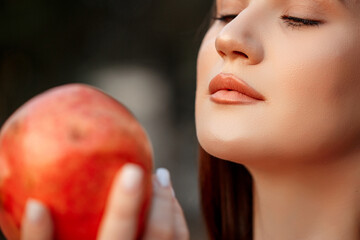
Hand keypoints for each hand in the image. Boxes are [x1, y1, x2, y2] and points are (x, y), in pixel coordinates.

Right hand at [20, 164, 188, 239]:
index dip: (126, 205)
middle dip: (160, 199)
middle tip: (157, 172)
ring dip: (170, 206)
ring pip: (173, 238)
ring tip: (162, 180)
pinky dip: (177, 221)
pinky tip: (168, 204)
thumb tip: (36, 205)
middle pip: (157, 234)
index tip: (133, 170)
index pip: (118, 235)